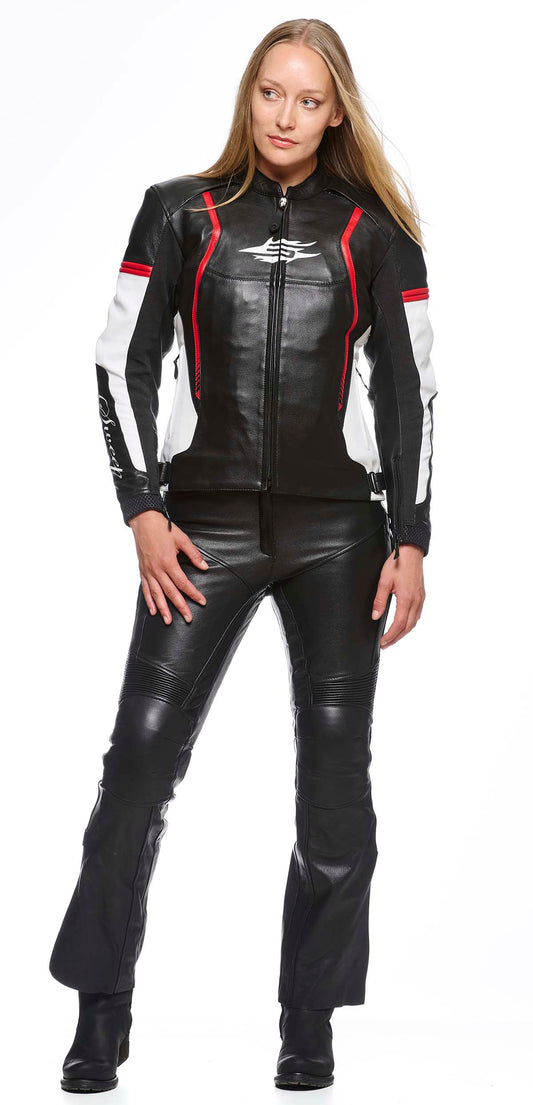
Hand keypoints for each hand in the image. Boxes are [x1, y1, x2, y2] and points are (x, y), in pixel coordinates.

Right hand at [128, 510, 208, 624]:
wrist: (144, 521)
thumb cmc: (163, 528)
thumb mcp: (182, 539)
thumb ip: (194, 554)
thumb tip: (204, 567)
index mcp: (168, 562)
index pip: (183, 583)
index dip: (193, 593)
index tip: (202, 601)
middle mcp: (157, 570)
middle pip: (170, 593)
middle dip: (180, 607)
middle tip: (188, 618)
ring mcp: (148, 571)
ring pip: (157, 594)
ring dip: (163, 609)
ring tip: (168, 621)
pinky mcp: (142, 571)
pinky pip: (146, 589)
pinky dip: (149, 601)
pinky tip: (153, 611)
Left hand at [371, 544, 425, 647]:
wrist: (412, 551)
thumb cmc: (397, 563)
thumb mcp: (384, 581)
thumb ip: (380, 600)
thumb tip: (375, 616)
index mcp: (407, 599)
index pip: (399, 624)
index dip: (390, 636)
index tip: (382, 642)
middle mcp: (416, 601)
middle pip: (408, 627)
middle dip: (396, 638)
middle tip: (385, 644)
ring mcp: (421, 598)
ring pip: (414, 622)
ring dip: (403, 632)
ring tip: (393, 638)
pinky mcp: (421, 595)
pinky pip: (417, 615)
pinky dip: (410, 624)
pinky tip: (403, 625)